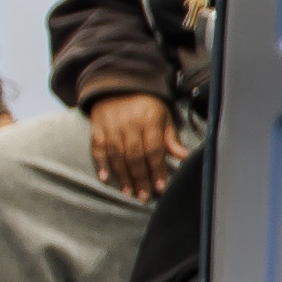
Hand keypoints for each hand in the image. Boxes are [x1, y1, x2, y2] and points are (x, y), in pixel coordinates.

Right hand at [86, 88, 180, 202]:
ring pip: (116, 155)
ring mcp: (111, 127)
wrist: (119, 85)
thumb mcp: (163, 117)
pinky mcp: (97, 129)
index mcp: (149, 120)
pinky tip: (105, 179)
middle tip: (144, 196)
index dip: (157, 170)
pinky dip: (100, 164)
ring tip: (128, 192)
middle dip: (140, 178)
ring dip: (122, 177)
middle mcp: (129, 124)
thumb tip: (184, 157)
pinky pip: (97, 148)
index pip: (154, 149)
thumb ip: (171, 139)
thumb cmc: (146, 105)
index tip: (160, 187)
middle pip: (134, 156)